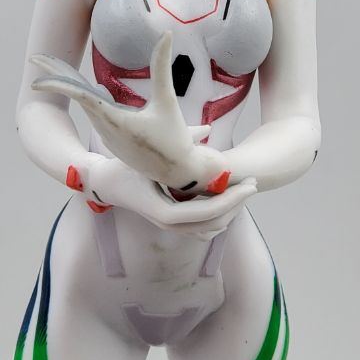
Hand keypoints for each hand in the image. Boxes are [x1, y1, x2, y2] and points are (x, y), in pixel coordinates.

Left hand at [30, 32, 228, 192]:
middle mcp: (104, 128)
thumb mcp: (167, 101)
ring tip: (55, 69)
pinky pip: (96, 112)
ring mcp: (106, 135)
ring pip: (85, 104)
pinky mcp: (113, 139)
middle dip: (55, 77)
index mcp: (113, 119)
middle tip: (34, 59)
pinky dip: (86, 97)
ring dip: (70, 85)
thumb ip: (162, 68)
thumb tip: (166, 34)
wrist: (177, 172)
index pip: (79, 96)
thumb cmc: (173, 138)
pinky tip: (91, 89)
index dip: (58, 84)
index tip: (37, 77)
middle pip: (76, 96)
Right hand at [84, 155, 255, 239]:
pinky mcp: (171, 224)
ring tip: (244, 190)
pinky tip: (228, 202)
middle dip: (237, 203)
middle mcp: (169, 224)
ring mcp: (170, 226)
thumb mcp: (150, 155)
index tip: (249, 184)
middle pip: (214, 223)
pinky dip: (218, 219)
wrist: (105, 184)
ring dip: (230, 211)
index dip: (232, 199)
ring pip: (210, 228)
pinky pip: (202, 229)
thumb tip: (208, 129)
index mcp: (164, 211)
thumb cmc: (124, 167)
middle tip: (253, 184)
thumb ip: (180, 142)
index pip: (208, 212)